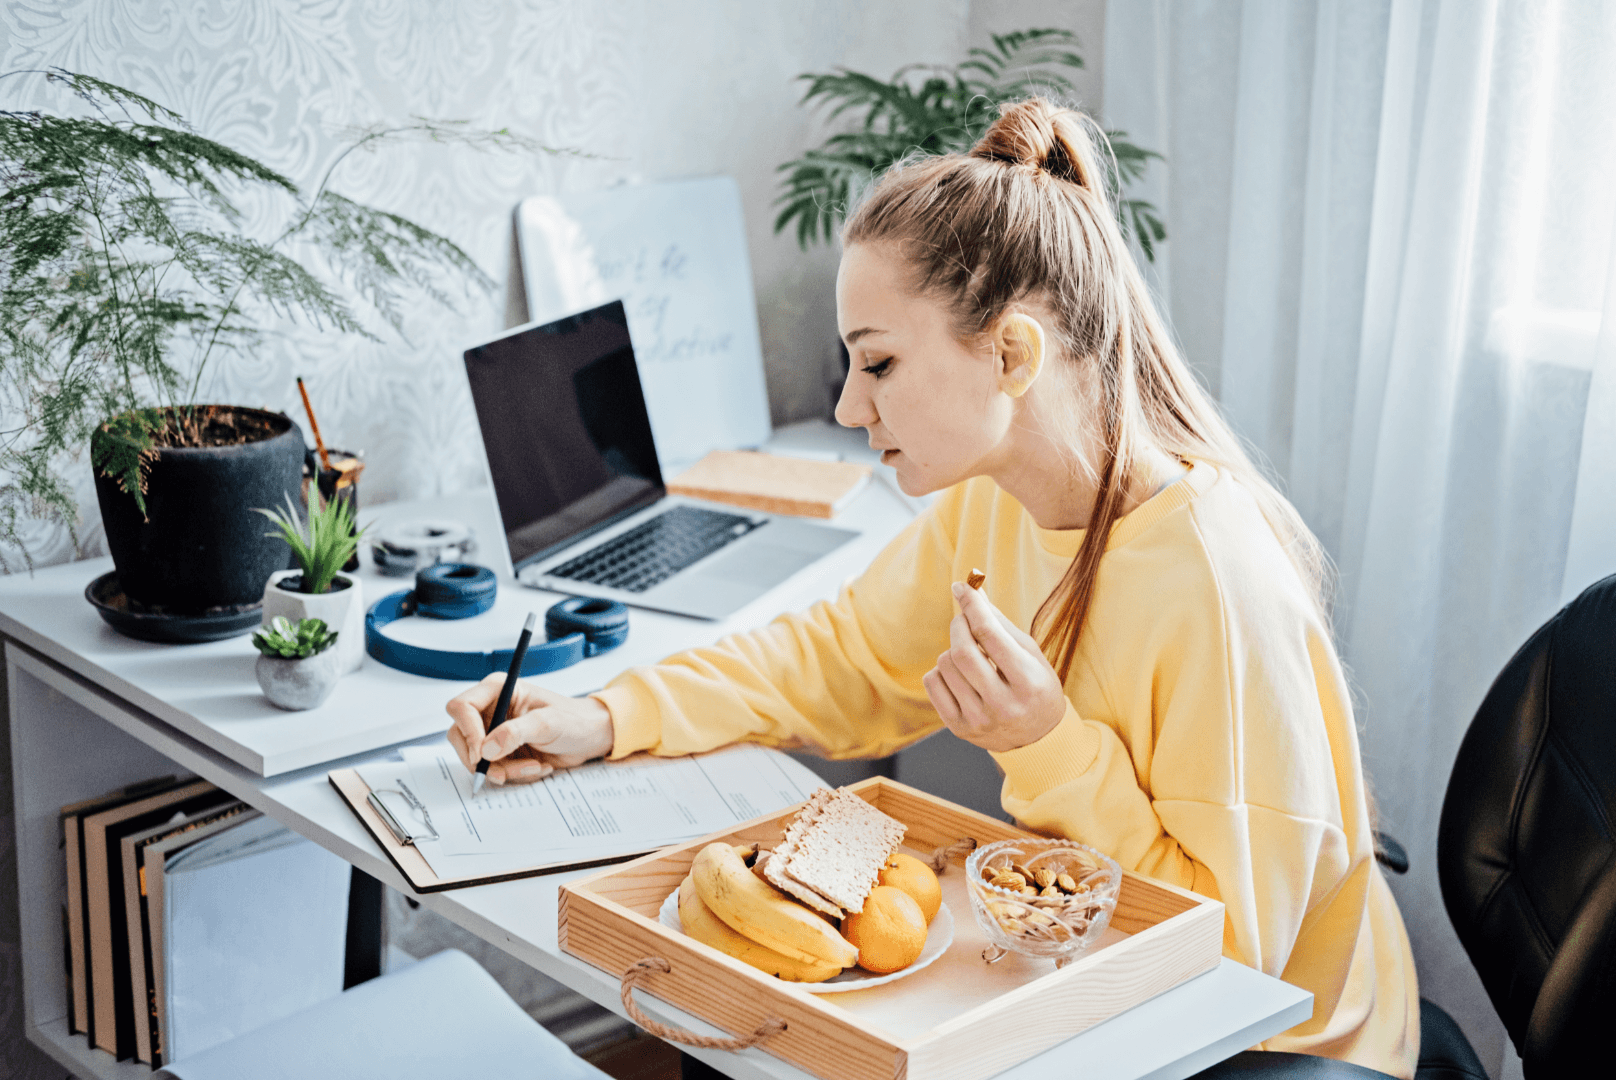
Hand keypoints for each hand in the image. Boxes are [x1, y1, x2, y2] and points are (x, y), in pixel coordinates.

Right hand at [445, 675, 614, 784]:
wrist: (589, 737)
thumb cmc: (574, 719)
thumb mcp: (548, 722)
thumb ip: (516, 733)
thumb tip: (487, 749)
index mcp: (498, 690)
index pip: (462, 706)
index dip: (467, 730)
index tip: (482, 753)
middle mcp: (491, 709)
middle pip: (460, 735)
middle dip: (480, 759)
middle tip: (502, 772)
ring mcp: (494, 732)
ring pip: (475, 758)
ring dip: (502, 770)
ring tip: (533, 767)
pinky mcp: (501, 752)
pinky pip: (492, 769)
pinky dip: (512, 774)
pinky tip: (536, 767)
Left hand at [922, 581, 1066, 752]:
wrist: (1038, 738)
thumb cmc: (1036, 687)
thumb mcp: (1029, 653)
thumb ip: (1000, 623)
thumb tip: (973, 591)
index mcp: (1028, 682)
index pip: (989, 634)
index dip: (972, 605)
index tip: (962, 587)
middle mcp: (1003, 705)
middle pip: (961, 651)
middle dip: (959, 625)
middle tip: (964, 619)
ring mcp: (979, 720)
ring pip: (945, 665)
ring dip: (952, 650)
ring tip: (970, 656)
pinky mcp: (959, 728)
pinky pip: (932, 683)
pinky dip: (941, 670)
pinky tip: (960, 675)